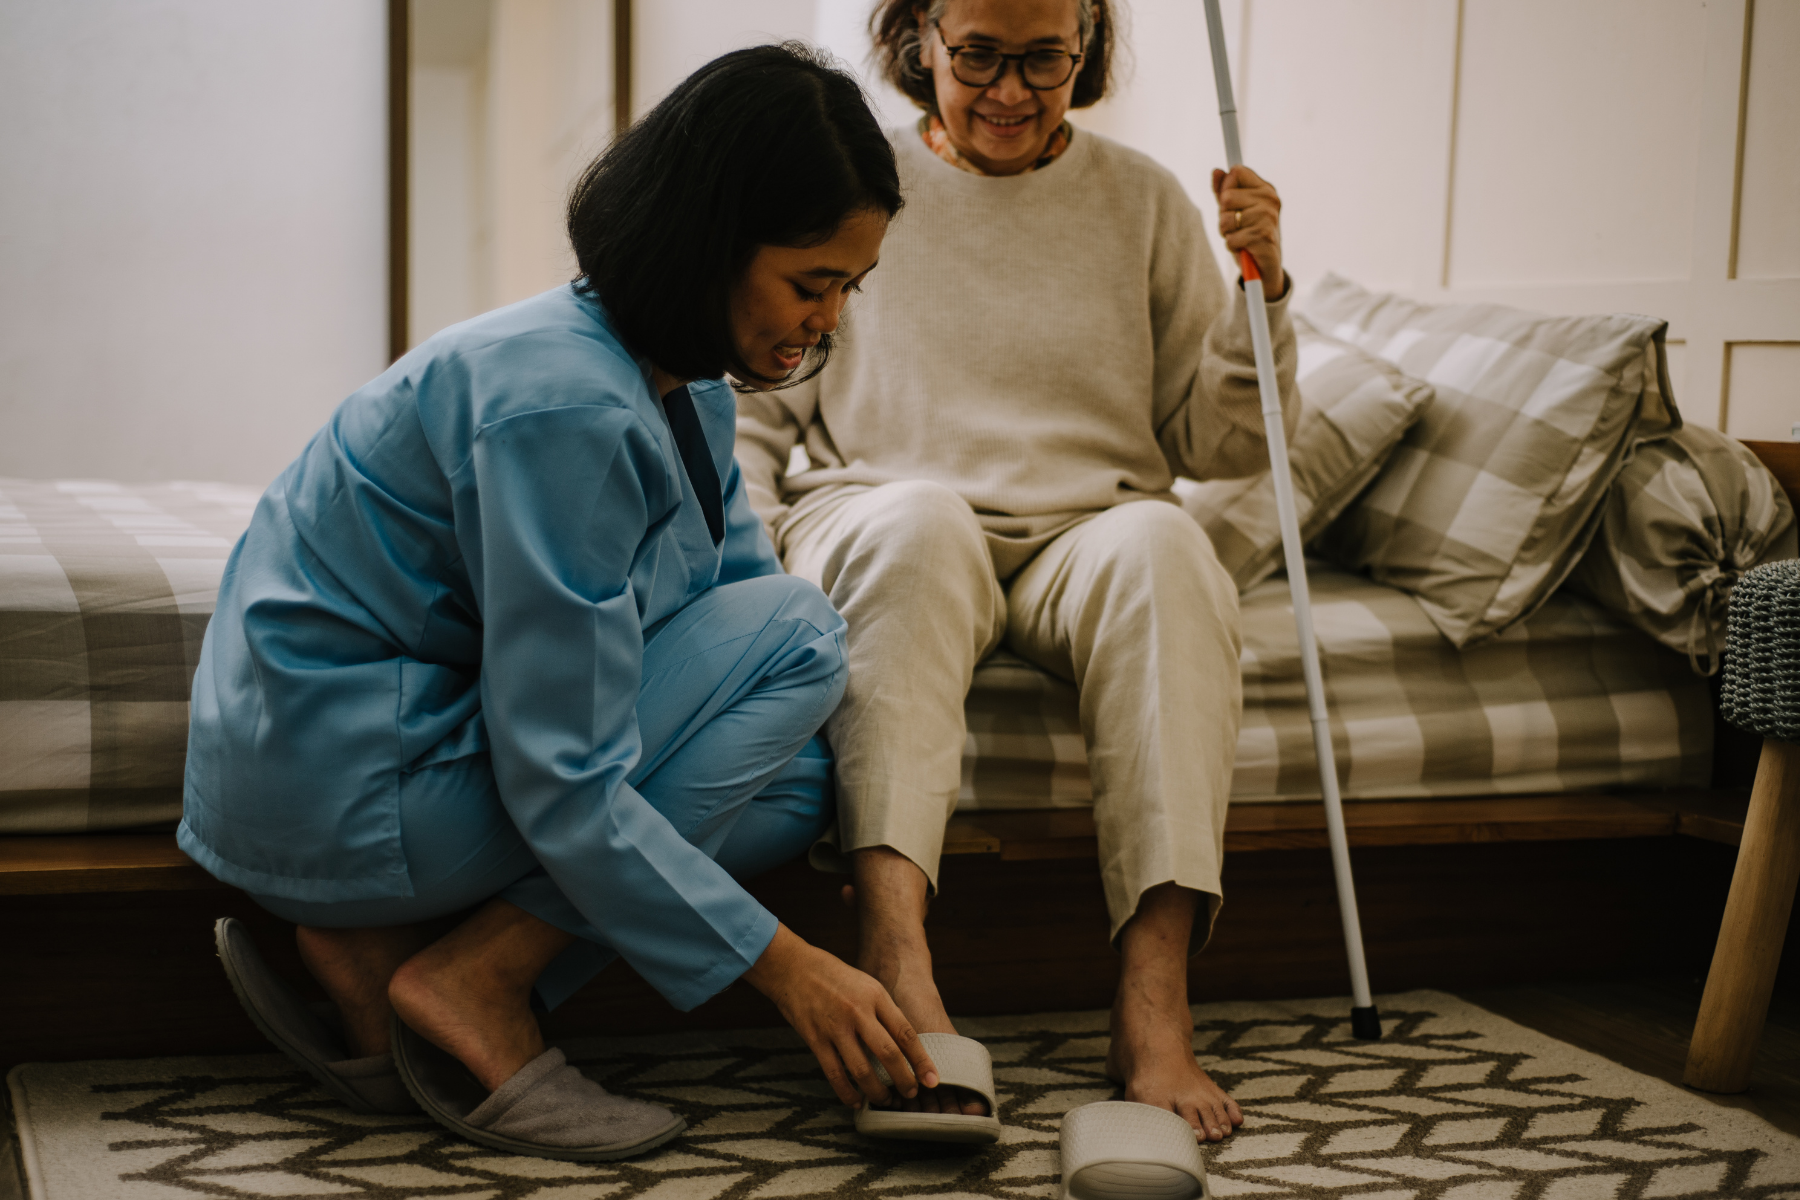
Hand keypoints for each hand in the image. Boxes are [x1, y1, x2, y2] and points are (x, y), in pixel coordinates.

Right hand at [742, 924, 939, 1108]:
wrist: (792, 967)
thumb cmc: (833, 976)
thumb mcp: (866, 984)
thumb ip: (883, 1011)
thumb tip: (903, 1044)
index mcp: (875, 995)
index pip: (905, 1033)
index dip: (921, 1060)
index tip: (932, 1079)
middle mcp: (858, 1011)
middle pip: (888, 1053)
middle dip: (904, 1080)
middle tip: (911, 1095)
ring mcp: (835, 1026)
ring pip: (862, 1069)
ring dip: (877, 1091)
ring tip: (886, 1100)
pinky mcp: (815, 1039)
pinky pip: (835, 1074)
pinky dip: (847, 1092)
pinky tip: (856, 1101)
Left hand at [1211, 165, 1285, 298]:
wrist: (1265, 268)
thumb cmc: (1248, 236)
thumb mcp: (1234, 211)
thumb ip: (1224, 191)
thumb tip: (1216, 171)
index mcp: (1265, 189)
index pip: (1237, 172)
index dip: (1226, 189)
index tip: (1232, 205)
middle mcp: (1270, 200)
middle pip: (1227, 196)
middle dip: (1224, 215)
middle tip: (1237, 226)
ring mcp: (1268, 218)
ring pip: (1226, 219)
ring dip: (1227, 233)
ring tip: (1241, 238)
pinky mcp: (1263, 237)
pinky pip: (1230, 239)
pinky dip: (1232, 247)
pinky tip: (1245, 248)